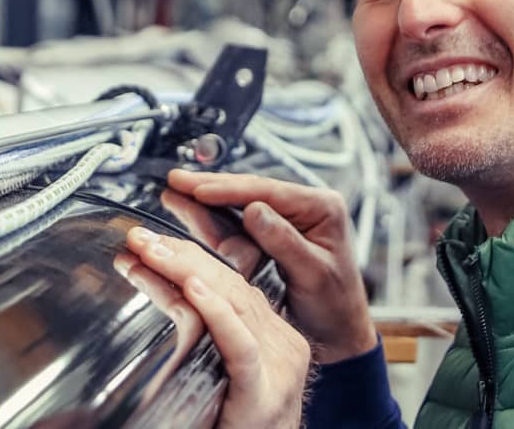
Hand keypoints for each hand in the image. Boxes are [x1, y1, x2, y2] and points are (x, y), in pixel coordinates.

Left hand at [124, 226, 310, 428]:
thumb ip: (207, 341)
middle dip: (181, 255)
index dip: (191, 259)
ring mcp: (279, 367)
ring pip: (232, 303)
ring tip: (148, 252)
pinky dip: (215, 312)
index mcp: (274, 340)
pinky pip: (239, 343)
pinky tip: (191, 286)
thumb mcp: (222, 378)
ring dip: (183, 271)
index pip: (233, 285)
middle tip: (138, 237)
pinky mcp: (266, 391)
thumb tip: (171, 301)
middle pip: (231, 285)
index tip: (151, 244)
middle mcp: (282, 346)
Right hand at [166, 169, 377, 363]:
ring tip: (175, 192)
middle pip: (250, 191)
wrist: (339, 334)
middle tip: (176, 180)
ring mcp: (288, 221)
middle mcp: (305, 207)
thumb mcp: (314, 274)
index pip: (269, 192)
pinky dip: (213, 221)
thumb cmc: (336, 306)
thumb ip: (285, 242)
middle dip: (211, 187)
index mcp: (322, 207)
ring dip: (206, 201)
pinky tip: (190, 211)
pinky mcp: (274, 237)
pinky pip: (239, 226)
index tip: (198, 188)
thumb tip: (255, 210)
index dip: (230, 190)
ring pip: (239, 206)